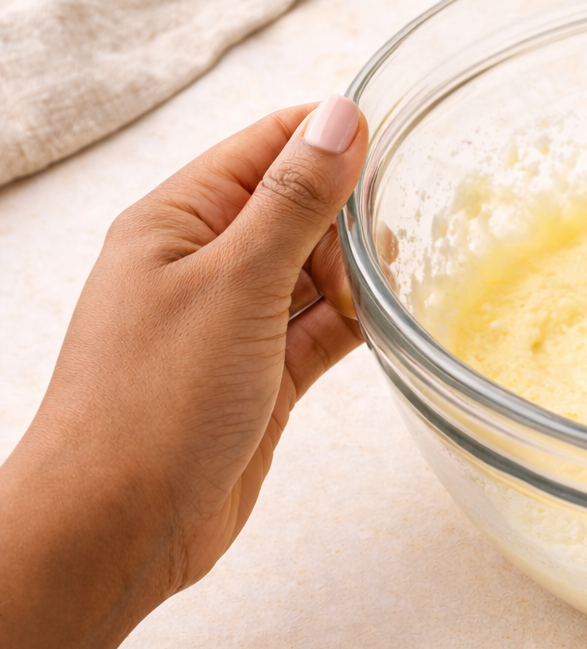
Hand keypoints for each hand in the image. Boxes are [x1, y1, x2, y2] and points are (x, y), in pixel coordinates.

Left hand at [0, 97, 367, 648]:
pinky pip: (321, 331)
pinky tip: (395, 321)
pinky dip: (358, 324)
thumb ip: (294, 201)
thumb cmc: (152, 403)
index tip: (403, 140)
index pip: (267, 146)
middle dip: (355, 215)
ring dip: (361, 274)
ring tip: (410, 276)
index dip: (332, 138)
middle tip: (411, 229)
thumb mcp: (234, 284)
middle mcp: (203, 264)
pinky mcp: (261, 377)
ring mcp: (232, 323)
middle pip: (298, 208)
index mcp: (178, 221)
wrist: (115, 529)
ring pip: (315, 273)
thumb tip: (341, 119)